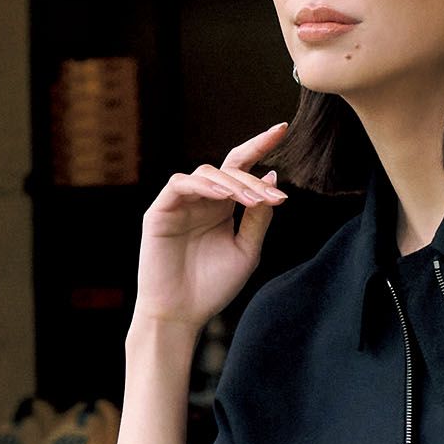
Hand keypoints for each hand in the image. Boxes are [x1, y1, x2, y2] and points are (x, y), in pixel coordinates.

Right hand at [135, 122, 291, 328]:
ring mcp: (180, 203)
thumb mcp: (247, 249)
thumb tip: (272, 177)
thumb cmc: (213, 287)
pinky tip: (223, 195)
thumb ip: (259, 216)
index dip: (260, 146)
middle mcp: (202, 200)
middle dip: (254, 180)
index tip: (283, 129)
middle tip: (276, 197)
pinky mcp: (160, 211)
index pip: (241, 167)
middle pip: (229, 170)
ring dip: (234, 183)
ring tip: (254, 201)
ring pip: (207, 173)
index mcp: (223, 206)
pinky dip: (203, 185)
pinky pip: (181, 184)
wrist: (182, 314)